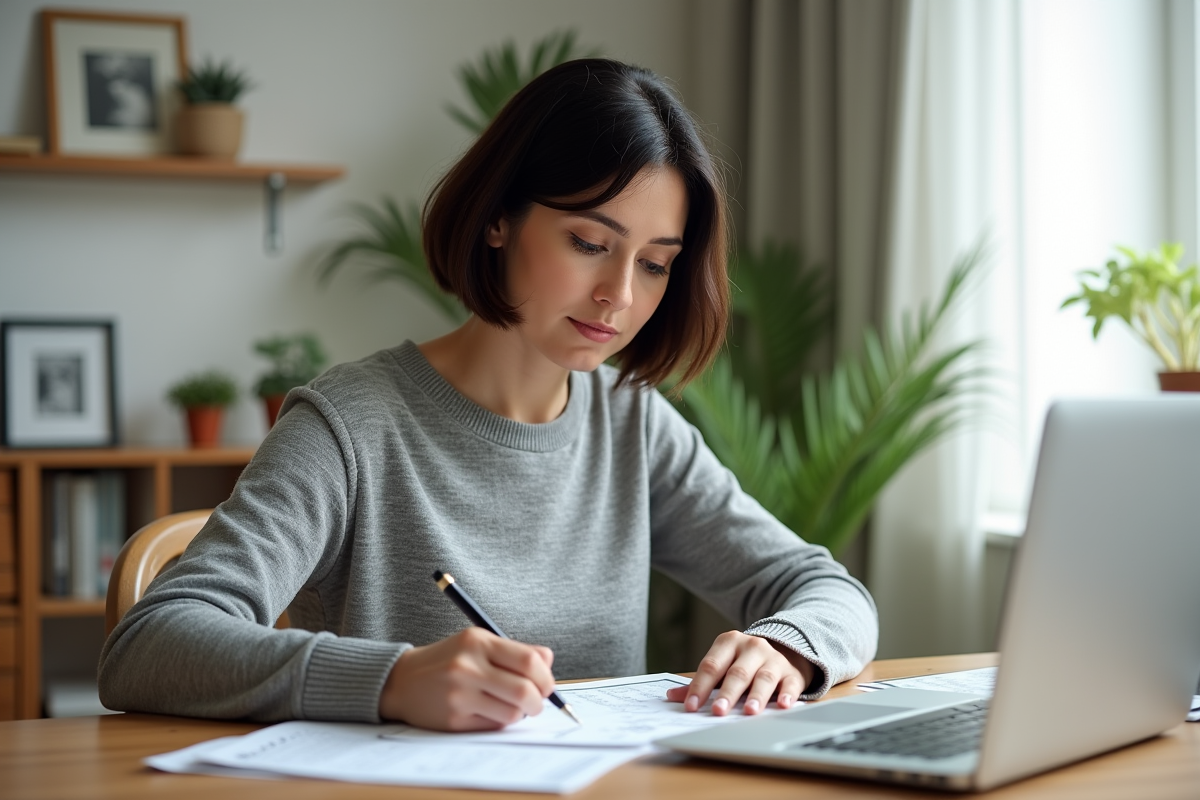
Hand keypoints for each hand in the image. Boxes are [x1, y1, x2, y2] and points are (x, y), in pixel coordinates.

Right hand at [378, 627, 556, 730]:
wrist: (402, 681)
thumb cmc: (448, 660)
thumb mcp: (477, 643)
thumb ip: (514, 650)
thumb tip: (548, 660)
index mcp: (477, 642)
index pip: (529, 661)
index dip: (545, 677)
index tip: (546, 684)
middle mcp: (467, 666)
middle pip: (524, 690)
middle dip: (539, 701)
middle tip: (537, 702)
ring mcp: (460, 695)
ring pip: (512, 713)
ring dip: (520, 713)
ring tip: (512, 706)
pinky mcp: (454, 720)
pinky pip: (494, 725)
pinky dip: (500, 721)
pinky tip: (491, 711)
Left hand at [665, 631, 814, 715]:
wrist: (783, 650)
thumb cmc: (744, 662)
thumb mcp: (722, 665)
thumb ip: (700, 681)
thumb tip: (672, 697)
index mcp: (729, 643)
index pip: (711, 665)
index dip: (700, 686)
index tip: (691, 706)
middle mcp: (752, 647)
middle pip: (737, 672)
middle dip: (727, 693)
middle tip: (718, 711)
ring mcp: (774, 659)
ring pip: (764, 677)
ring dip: (757, 695)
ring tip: (750, 711)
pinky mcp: (793, 673)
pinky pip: (790, 684)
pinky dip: (787, 695)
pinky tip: (782, 705)